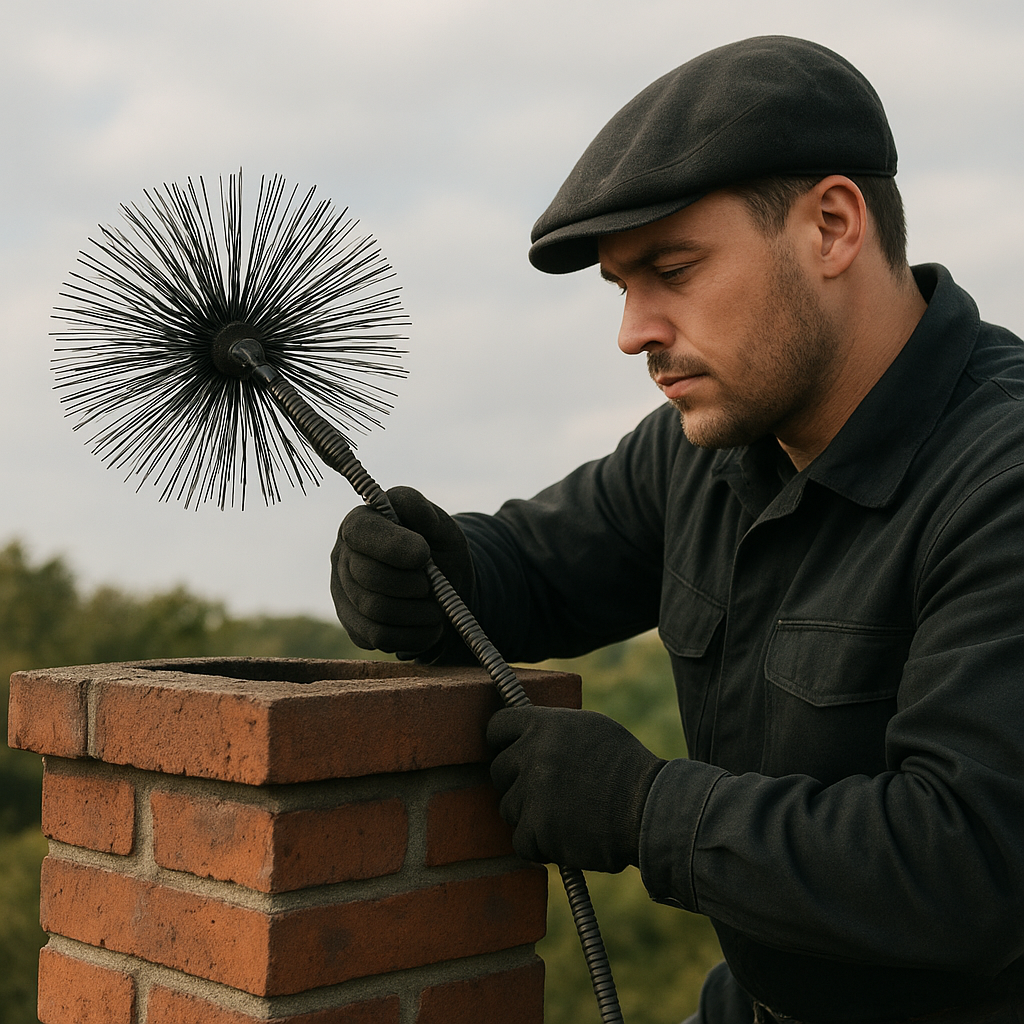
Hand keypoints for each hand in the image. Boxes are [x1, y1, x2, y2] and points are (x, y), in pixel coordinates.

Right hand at [331, 486, 473, 655]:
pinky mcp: (354, 627)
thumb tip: (410, 510)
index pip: (360, 532)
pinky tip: (430, 624)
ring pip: (376, 610)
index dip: (394, 546)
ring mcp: (344, 594)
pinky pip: (382, 637)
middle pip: (369, 576)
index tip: (424, 554)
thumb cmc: (437, 546)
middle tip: (431, 582)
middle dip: (411, 582)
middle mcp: (342, 557)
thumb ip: (420, 509)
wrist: (444, 584)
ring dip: (418, 611)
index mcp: (359, 523)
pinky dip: (415, 634)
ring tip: (436, 605)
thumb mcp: (438, 522)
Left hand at [487, 705, 665, 872]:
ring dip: (530, 816)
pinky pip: (521, 840)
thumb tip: (527, 736)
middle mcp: (533, 753)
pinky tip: (567, 837)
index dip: (502, 743)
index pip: (497, 727)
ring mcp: (532, 790)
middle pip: (499, 770)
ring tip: (568, 815)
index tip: (511, 755)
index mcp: (545, 724)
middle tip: (549, 794)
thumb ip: (554, 730)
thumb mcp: (592, 730)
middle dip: (518, 784)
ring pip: (508, 807)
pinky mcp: (537, 827)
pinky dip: (540, 846)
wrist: (650, 809)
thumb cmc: (627, 769)